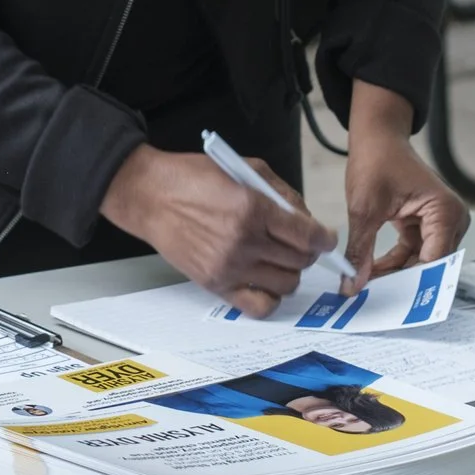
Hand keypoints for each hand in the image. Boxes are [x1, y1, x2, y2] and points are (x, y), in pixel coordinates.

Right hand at [100, 145, 336, 317]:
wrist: (149, 196)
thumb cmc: (192, 178)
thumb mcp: (244, 168)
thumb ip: (281, 192)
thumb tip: (307, 219)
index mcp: (253, 207)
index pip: (308, 235)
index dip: (325, 238)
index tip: (325, 237)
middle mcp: (244, 241)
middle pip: (301, 261)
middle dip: (308, 252)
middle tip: (299, 243)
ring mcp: (229, 266)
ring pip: (286, 284)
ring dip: (290, 272)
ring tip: (279, 259)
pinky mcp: (215, 284)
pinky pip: (258, 306)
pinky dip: (270, 297)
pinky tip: (264, 280)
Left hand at [340, 85, 468, 287]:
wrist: (377, 138)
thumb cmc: (376, 161)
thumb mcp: (364, 208)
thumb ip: (360, 250)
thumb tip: (352, 286)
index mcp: (445, 212)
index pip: (433, 261)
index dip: (410, 284)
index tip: (387, 303)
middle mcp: (452, 219)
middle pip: (430, 264)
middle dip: (402, 282)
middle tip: (374, 301)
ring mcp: (442, 223)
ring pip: (420, 262)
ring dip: (396, 274)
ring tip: (368, 290)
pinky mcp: (428, 225)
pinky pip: (414, 252)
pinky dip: (395, 262)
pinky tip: (371, 273)